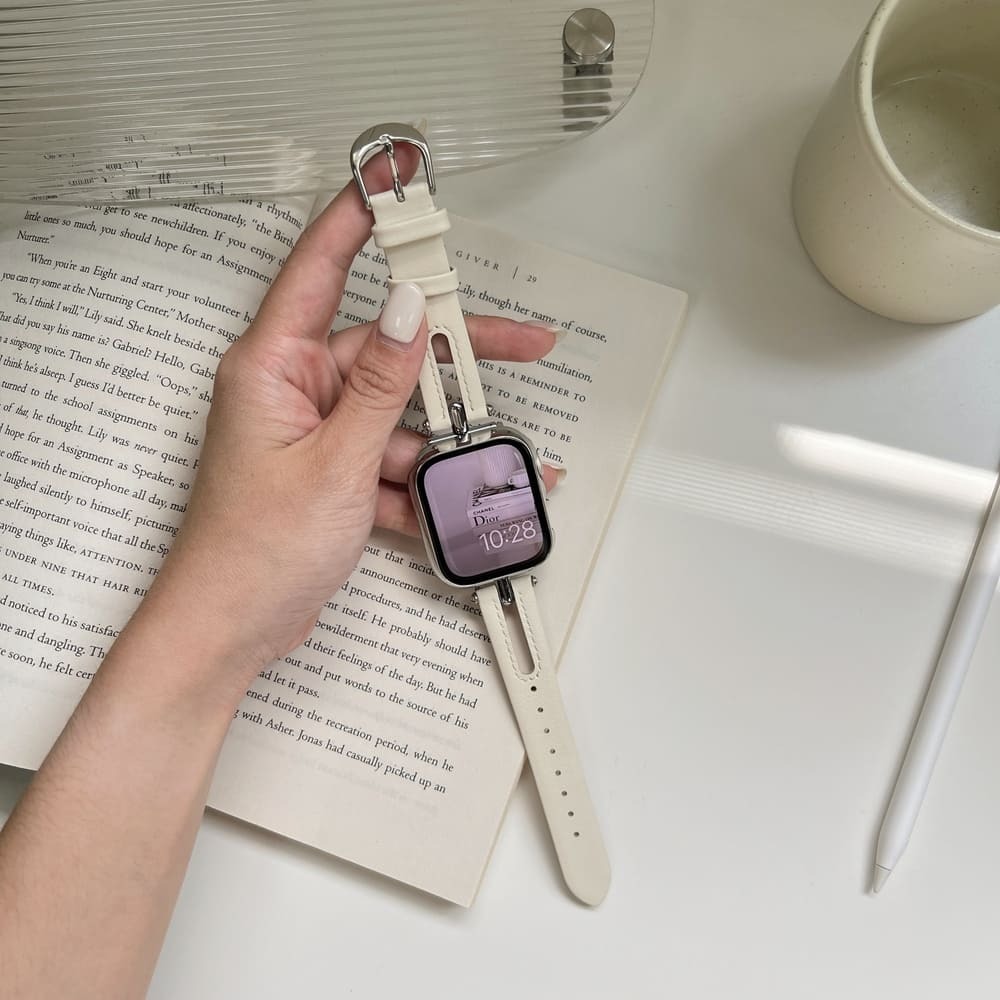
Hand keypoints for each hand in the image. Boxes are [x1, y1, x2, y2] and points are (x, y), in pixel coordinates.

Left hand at [149, 152, 561, 678]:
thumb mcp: (336, 462)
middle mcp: (292, 390)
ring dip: (441, 438)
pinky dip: (422, 482)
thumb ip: (378, 385)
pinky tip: (459, 501)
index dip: (360, 218)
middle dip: (449, 356)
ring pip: (395, 412)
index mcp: (271, 367)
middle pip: (384, 349)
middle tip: (517, 341)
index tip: (397, 179)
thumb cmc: (253, 552)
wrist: (231, 631)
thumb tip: (405, 311)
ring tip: (495, 450)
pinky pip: (390, 459)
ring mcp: (315, 434)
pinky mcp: (332, 472)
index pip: (318, 268)